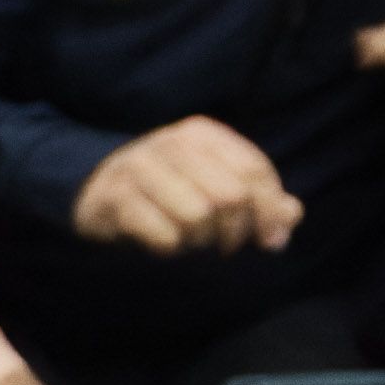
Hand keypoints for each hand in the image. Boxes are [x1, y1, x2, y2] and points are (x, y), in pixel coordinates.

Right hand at [70, 117, 302, 255]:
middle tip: (224, 246)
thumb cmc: (164, 191)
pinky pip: (164, 236)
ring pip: (197, 216)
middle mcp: (171, 143)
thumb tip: (292, 214)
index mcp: (200, 134)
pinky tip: (164, 244)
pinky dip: (171, 249)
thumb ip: (256, 197)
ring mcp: (139, 168)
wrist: (92, 190)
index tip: (272, 241)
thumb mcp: (211, 184)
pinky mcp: (115, 198)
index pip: (252, 170)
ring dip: (200, 241)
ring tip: (191, 242)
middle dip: (235, 232)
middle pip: (230, 196)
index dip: (270, 210)